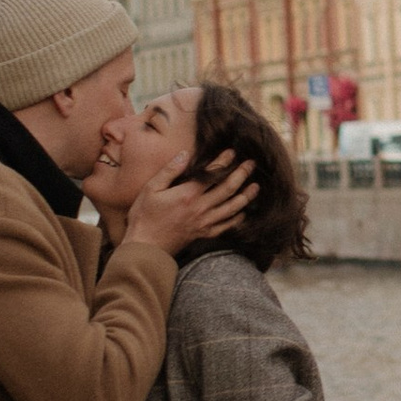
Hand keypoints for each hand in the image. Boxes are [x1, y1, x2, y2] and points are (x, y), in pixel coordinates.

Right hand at [122, 147, 257, 258]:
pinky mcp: (203, 234)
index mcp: (188, 194)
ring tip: (256, 186)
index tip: (233, 152)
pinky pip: (225, 226)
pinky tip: (243, 212)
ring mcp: (204, 222)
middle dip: (242, 174)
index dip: (224, 161)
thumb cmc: (144, 217)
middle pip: (228, 189)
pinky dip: (237, 218)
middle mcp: (200, 208)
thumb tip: (185, 154)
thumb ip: (170, 170)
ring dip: (245, 196)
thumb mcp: (151, 189)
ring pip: (231, 208)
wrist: (145, 247)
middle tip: (252, 164)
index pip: (212, 174)